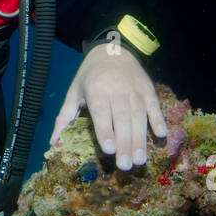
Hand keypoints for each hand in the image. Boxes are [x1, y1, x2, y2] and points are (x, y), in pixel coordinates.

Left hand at [50, 43, 165, 170]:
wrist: (113, 50)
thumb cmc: (90, 76)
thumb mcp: (74, 92)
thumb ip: (64, 117)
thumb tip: (53, 142)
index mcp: (96, 90)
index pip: (101, 113)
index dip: (105, 131)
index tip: (109, 150)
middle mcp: (117, 89)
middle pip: (122, 118)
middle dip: (124, 143)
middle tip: (125, 165)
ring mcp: (135, 89)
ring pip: (139, 115)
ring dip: (140, 139)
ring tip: (140, 160)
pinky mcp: (148, 89)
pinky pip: (154, 106)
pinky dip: (159, 120)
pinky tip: (161, 135)